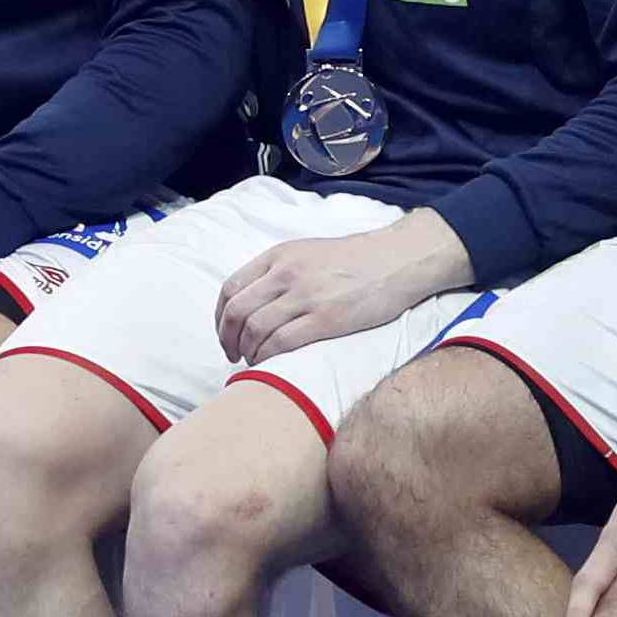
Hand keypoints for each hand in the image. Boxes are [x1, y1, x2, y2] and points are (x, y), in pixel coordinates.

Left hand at [215, 208, 473, 365]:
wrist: (396, 260)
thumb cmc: (355, 260)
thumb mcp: (308, 252)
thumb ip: (280, 271)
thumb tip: (254, 300)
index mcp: (279, 255)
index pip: (230, 288)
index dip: (220, 318)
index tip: (225, 334)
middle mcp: (286, 273)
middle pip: (237, 312)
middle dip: (227, 340)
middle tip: (232, 355)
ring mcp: (305, 296)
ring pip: (255, 330)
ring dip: (247, 352)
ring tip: (253, 362)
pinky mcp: (325, 319)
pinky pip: (281, 343)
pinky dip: (268, 358)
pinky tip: (270, 364)